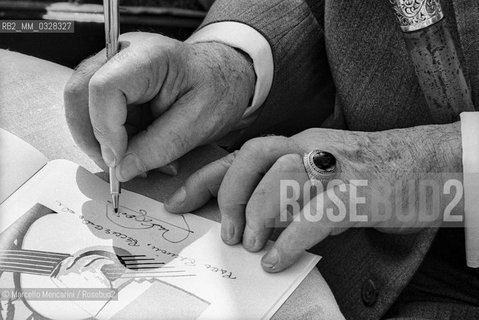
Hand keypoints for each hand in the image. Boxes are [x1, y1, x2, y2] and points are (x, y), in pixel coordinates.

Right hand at [64, 32, 254, 179]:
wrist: (224, 76)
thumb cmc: (219, 91)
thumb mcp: (199, 123)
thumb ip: (160, 146)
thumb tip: (120, 169)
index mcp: (149, 56)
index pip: (104, 87)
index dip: (104, 129)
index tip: (119, 161)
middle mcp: (122, 53)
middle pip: (80, 94)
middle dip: (93, 139)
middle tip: (117, 169)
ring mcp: (114, 66)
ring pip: (84, 107)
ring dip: (104, 143)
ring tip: (139, 163)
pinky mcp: (114, 83)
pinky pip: (98, 114)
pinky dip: (114, 140)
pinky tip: (140, 151)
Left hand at [165, 123, 461, 271]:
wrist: (423, 167)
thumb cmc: (368, 173)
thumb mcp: (320, 173)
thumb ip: (289, 189)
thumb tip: (255, 220)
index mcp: (297, 144)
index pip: (239, 154)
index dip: (203, 178)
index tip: (177, 201)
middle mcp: (310, 149)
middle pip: (254, 156)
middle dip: (230, 194)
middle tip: (229, 232)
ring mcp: (334, 169)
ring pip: (281, 179)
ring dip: (258, 216)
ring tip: (253, 245)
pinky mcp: (355, 195)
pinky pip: (314, 216)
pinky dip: (289, 241)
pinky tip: (277, 260)